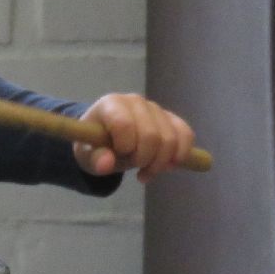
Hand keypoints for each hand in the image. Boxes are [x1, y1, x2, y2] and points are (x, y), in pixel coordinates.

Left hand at [73, 93, 195, 182]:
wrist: (108, 137)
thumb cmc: (95, 144)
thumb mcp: (87, 155)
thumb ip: (95, 159)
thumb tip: (106, 164)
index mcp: (111, 105)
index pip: (125, 124)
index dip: (125, 147)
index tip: (119, 155)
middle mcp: (135, 101)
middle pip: (152, 135)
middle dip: (145, 160)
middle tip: (135, 168)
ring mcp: (155, 108)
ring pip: (171, 139)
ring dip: (161, 163)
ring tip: (146, 171)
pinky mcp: (171, 118)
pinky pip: (186, 135)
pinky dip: (180, 155)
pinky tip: (167, 166)